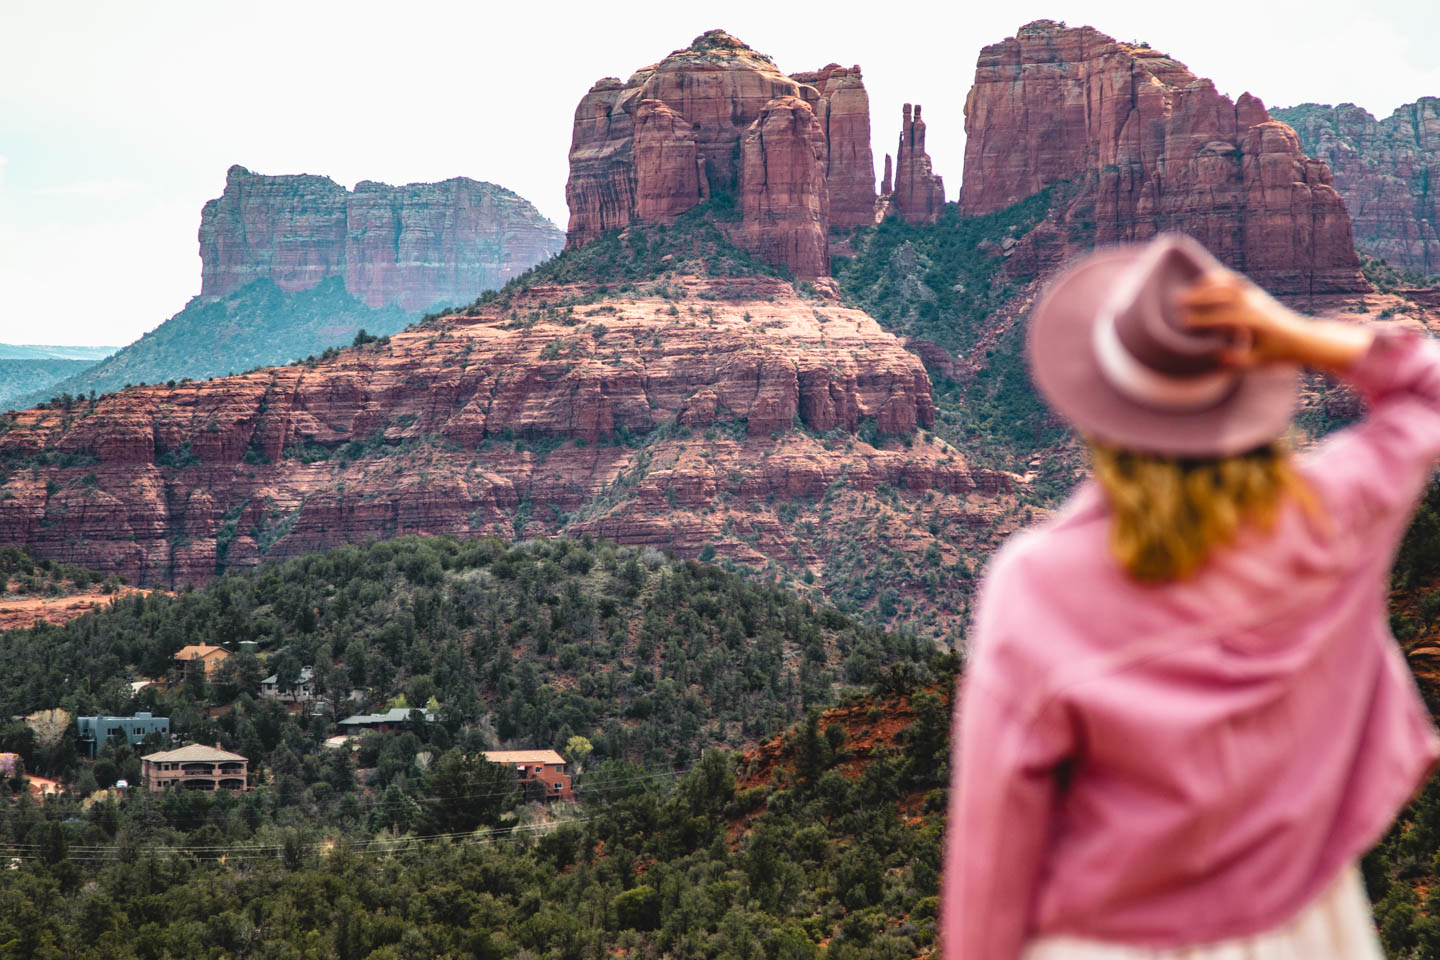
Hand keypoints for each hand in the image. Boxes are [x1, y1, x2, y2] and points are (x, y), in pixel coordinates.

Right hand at [1179, 271, 1373, 372]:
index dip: (1203, 319)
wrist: (1300, 338)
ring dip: (1206, 285)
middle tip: (1177, 300)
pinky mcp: (1254, 292)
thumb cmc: (1277, 353)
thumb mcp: (1258, 363)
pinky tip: (1204, 280)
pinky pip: (1235, 280)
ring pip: (1228, 285)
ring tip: (1187, 290)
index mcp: (1254, 324)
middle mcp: (1254, 306)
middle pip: (1224, 296)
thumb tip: (1217, 356)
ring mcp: (1255, 296)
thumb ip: (1238, 362)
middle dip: (1200, 297)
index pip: (1223, 318)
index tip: (1183, 321)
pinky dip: (1219, 277)